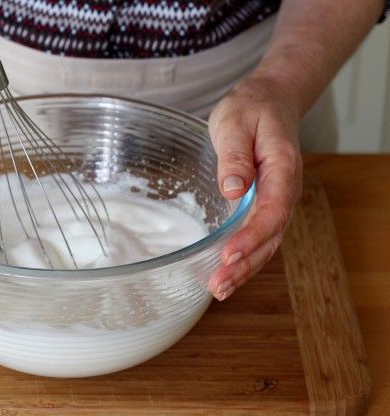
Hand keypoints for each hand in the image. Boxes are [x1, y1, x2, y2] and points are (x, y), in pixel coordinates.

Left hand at [206, 75, 302, 300]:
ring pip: (266, 242)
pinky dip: (244, 258)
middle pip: (270, 235)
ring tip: (219, 288)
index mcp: (282, 168)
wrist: (269, 101)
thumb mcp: (235, 123)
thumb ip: (235, 156)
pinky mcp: (264, 205)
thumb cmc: (251, 109)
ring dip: (244, 268)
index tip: (229, 254)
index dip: (251, 236)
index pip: (272, 210)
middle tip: (218, 284)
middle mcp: (285, 190)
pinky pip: (259, 236)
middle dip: (245, 264)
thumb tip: (233, 188)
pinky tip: (226, 273)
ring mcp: (276, 200)